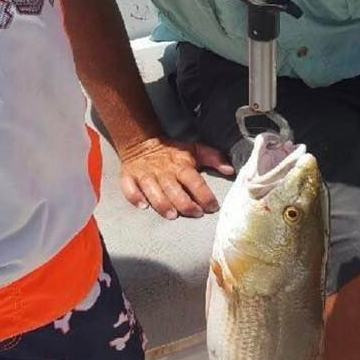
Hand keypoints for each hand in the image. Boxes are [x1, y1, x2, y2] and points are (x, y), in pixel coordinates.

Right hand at [119, 136, 233, 219]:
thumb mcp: (195, 150)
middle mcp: (163, 171)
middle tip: (195, 213)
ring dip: (162, 203)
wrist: (141, 143)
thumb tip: (230, 170)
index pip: (194, 180)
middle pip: (173, 188)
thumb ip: (214, 158)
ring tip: (172, 215)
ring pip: (153, 190)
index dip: (204, 194)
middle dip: (185, 202)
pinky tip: (142, 206)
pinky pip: (129, 187)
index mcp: (181, 165)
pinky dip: (134, 197)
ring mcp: (145, 174)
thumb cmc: (172, 152)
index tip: (212, 207)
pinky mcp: (129, 177)